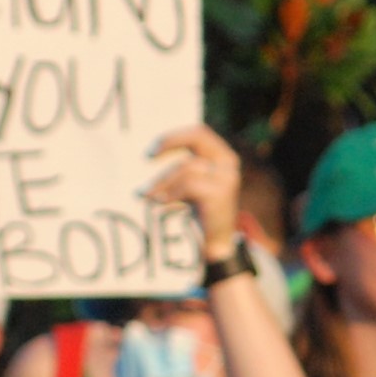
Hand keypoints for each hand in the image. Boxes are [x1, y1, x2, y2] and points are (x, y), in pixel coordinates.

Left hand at [147, 122, 243, 262]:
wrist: (216, 244)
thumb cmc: (199, 211)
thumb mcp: (192, 182)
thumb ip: (183, 166)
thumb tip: (151, 152)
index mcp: (222, 156)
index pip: (199, 133)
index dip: (174, 136)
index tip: (151, 150)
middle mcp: (228, 162)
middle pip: (197, 137)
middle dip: (170, 142)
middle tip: (148, 156)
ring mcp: (226, 177)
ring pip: (186, 166)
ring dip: (162, 181)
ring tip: (147, 194)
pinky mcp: (220, 193)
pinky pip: (188, 185)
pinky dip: (171, 193)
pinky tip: (161, 203)